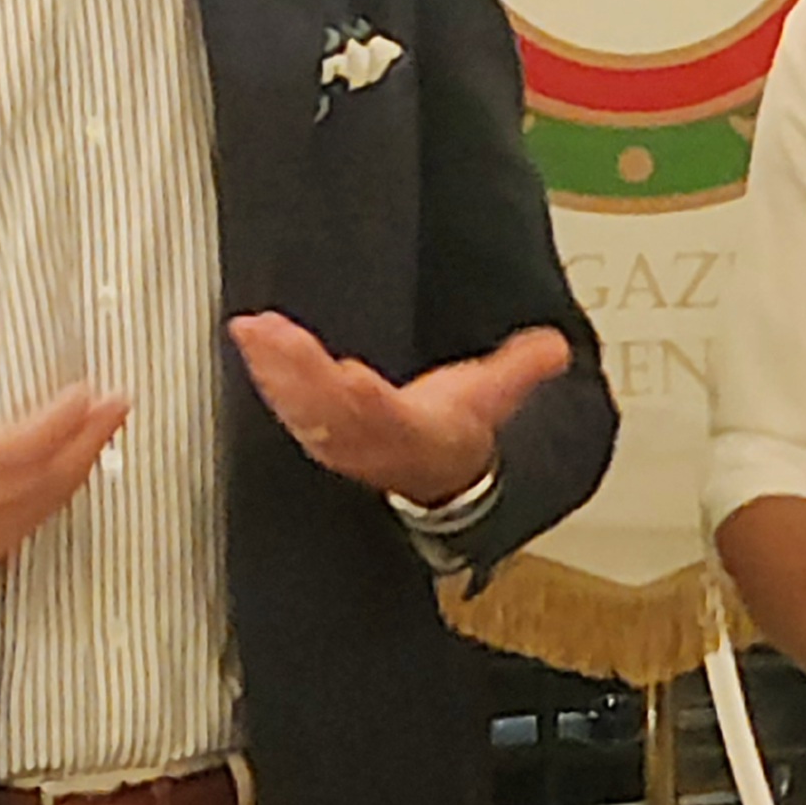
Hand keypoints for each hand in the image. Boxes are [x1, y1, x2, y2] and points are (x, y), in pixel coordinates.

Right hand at [0, 320, 123, 575]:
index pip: (18, 446)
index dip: (59, 420)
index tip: (86, 392)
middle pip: (47, 476)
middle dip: (89, 438)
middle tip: (117, 404)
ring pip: (49, 502)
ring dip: (82, 463)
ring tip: (105, 426)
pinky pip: (38, 519)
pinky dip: (61, 489)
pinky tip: (75, 462)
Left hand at [230, 313, 573, 502]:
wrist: (439, 474)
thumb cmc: (456, 428)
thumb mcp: (494, 397)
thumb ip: (522, 369)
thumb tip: (555, 349)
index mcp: (414, 431)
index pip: (389, 417)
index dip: (367, 402)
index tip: (348, 379)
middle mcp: (370, 439)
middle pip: (330, 412)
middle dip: (299, 374)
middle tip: (274, 336)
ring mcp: (340, 438)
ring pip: (300, 409)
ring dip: (274, 370)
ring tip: (254, 330)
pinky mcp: (318, 427)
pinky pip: (287, 403)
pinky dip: (267, 373)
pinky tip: (250, 339)